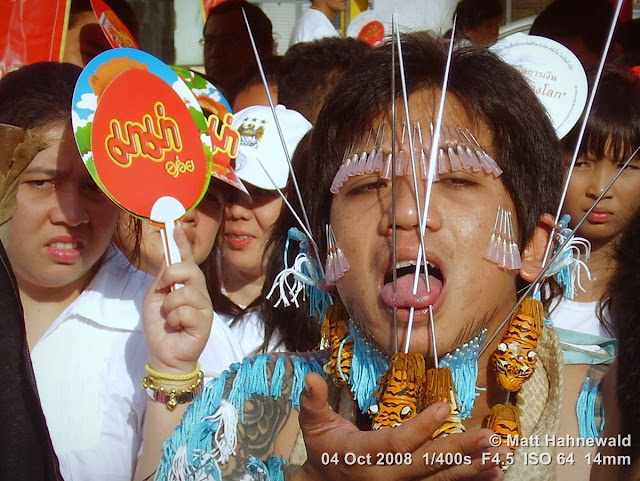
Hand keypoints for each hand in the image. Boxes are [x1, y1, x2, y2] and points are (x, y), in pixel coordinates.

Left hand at [142, 222, 212, 374]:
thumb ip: (162, 277)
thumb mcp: (155, 297)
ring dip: (169, 306)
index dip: (181, 241)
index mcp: (186, 284)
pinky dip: (173, 320)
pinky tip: (176, 327)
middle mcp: (198, 292)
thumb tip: (167, 254)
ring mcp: (204, 306)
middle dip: (172, 275)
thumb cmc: (161, 327)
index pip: (186, 258)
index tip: (174, 223)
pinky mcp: (205, 322)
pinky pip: (185, 311)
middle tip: (163, 289)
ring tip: (169, 317)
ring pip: (185, 292)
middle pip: (190, 269)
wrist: (164, 354)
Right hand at [293, 372, 508, 480]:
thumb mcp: (313, 426)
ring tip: (500, 457)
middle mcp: (385, 478)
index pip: (395, 444)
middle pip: (426, 466)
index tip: (444, 407)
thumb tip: (311, 378)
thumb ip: (312, 402)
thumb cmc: (324, 451)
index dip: (420, 428)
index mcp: (362, 457)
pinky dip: (469, 480)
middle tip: (489, 439)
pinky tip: (494, 473)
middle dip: (459, 452)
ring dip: (472, 469)